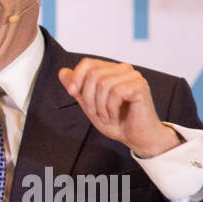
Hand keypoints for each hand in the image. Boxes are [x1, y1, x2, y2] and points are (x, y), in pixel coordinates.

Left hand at [57, 59, 180, 157]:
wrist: (137, 138)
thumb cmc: (117, 122)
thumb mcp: (90, 105)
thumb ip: (78, 89)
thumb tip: (62, 72)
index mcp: (111, 70)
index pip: (88, 63)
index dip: (76, 77)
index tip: (72, 92)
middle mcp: (123, 69)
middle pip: (93, 74)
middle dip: (89, 98)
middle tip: (97, 113)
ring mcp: (133, 76)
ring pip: (103, 84)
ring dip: (100, 106)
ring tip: (107, 116)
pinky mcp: (140, 85)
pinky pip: (116, 92)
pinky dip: (111, 108)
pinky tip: (116, 116)